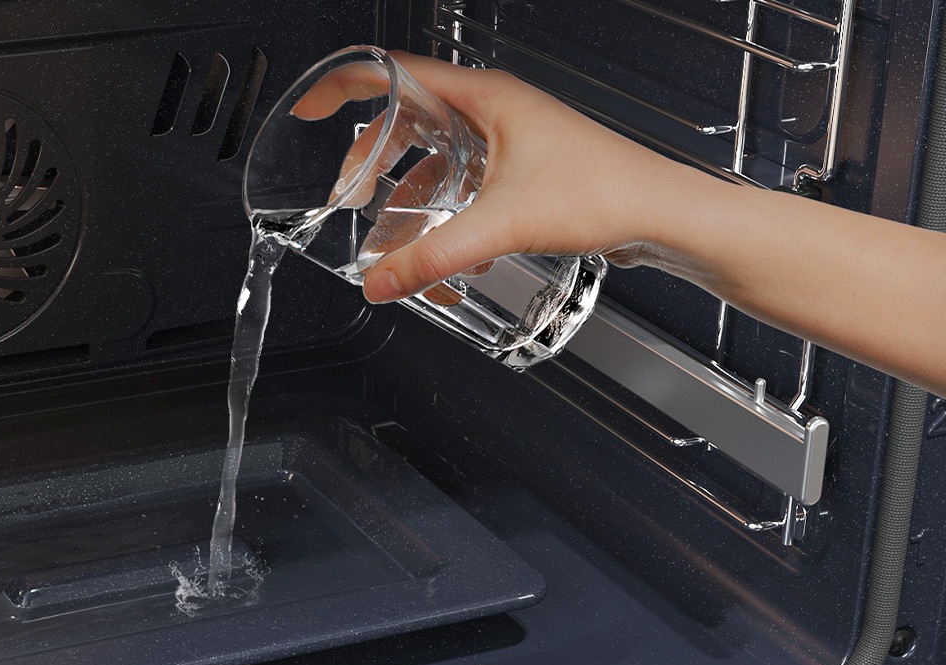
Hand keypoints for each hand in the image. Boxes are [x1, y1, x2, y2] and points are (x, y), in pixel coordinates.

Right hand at [302, 52, 707, 302]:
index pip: (394, 74)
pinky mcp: (521, 172)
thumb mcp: (503, 224)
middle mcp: (494, 112)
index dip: (345, 86)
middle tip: (347, 190)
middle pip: (407, 120)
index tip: (311, 105)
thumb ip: (433, 255)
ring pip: (434, 154)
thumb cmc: (606, 192)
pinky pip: (461, 181)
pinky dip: (438, 207)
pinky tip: (435, 242)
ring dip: (404, 189)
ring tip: (384, 227)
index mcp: (485, 98)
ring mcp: (508, 141)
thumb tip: (381, 281)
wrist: (661, 215)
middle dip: (370, 157)